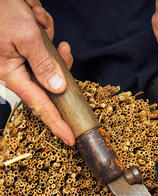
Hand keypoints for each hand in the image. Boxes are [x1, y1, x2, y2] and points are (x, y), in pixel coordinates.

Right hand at [0, 0, 73, 144]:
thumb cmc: (0, 11)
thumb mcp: (25, 36)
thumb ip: (44, 63)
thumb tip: (58, 88)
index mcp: (14, 75)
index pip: (41, 106)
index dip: (56, 124)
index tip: (70, 139)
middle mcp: (17, 71)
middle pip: (51, 80)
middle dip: (59, 62)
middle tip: (62, 48)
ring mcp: (20, 59)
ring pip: (50, 58)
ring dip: (47, 37)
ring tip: (33, 18)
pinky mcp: (24, 48)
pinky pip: (44, 44)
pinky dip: (42, 28)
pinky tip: (31, 15)